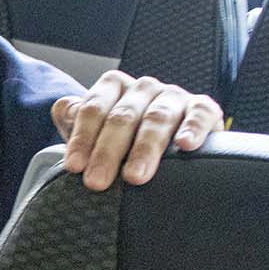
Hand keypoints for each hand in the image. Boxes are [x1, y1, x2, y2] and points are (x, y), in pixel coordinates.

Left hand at [53, 70, 222, 190]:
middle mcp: (143, 87)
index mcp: (113, 86)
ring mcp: (174, 96)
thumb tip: (65, 110)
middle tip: (97, 182)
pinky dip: (193, 128)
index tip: (74, 167)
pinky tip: (186, 145)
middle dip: (107, 152)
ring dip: (145, 148)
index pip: (92, 108)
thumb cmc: (122, 139)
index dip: (82, 138)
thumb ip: (74, 119)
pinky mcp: (204, 108)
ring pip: (157, 118)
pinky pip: (199, 114)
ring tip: (135, 177)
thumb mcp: (94, 131)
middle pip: (122, 116)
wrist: (165, 144)